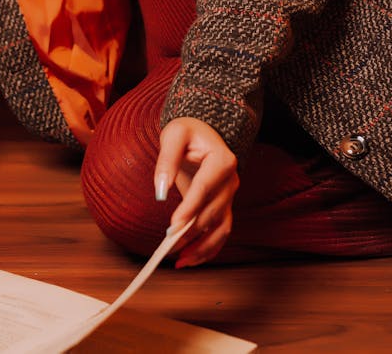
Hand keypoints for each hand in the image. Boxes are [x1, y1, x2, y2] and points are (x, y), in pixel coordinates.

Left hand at [155, 117, 238, 268]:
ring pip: (220, 228)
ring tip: (180, 260)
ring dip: (202, 247)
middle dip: (191, 231)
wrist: (201, 133)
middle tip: (168, 245)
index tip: (173, 226)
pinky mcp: (224, 207)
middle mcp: (231, 180)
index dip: (190, 208)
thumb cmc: (187, 132)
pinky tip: (190, 259)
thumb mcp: (174, 135)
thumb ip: (167, 160)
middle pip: (211, 211)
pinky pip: (221, 232)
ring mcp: (230, 196)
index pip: (205, 188)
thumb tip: (160, 191)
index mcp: (223, 160)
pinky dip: (208, 249)